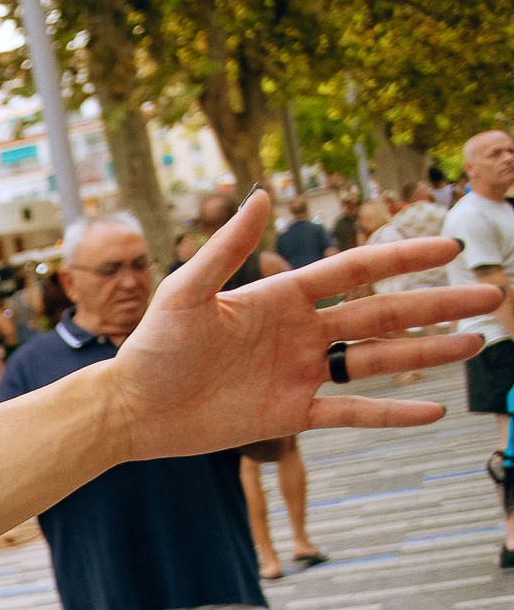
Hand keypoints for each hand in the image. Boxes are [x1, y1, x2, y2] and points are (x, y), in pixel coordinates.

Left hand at [111, 191, 496, 462]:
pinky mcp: (289, 415)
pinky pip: (350, 414)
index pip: (355, 271)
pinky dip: (390, 413)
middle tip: (490, 296)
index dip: (402, 258)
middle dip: (435, 305)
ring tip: (476, 342)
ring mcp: (298, 375)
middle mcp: (298, 333)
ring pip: (376, 361)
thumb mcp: (185, 293)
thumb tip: (260, 194)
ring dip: (426, 353)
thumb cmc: (151, 348)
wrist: (131, 409)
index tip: (449, 248)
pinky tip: (432, 409)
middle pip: (382, 314)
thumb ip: (225, 248)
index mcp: (280, 298)